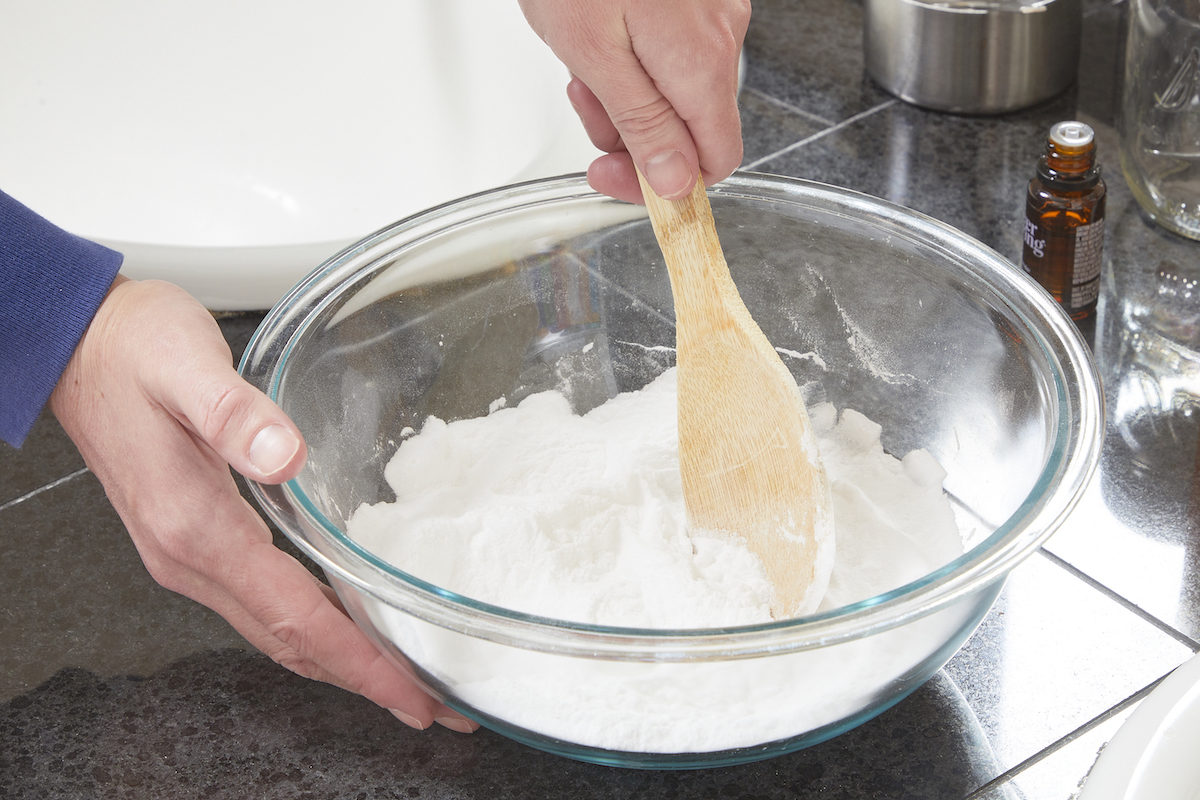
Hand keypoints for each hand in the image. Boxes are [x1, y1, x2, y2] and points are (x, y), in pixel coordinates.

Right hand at [50, 276, 476, 733]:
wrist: (77, 345)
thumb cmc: (132, 348)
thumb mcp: (185, 366)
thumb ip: (234, 414)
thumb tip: (286, 457)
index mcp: (195, 527)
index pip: (293, 616)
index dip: (358, 661)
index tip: (411, 694)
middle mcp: (188, 556)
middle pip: (290, 642)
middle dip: (364, 678)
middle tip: (432, 702)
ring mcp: (187, 554)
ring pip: (275, 629)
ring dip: (340, 659)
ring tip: (401, 675)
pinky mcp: (193, 539)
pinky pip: (262, 602)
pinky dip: (310, 626)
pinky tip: (344, 623)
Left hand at [519, 0, 749, 203]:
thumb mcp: (596, 56)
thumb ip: (643, 125)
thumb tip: (674, 184)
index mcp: (702, 64)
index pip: (715, 162)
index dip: (666, 185)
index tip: (617, 178)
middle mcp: (721, 37)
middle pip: (692, 125)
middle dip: (633, 132)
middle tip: (585, 109)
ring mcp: (713, 10)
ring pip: (678, 87)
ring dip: (627, 92)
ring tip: (582, 59)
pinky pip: (673, 48)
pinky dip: (635, 56)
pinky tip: (600, 32)